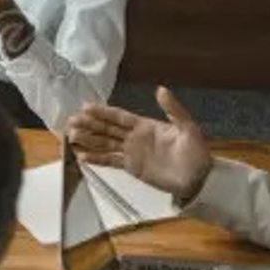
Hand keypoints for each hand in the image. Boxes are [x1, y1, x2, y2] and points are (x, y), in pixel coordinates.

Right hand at [66, 86, 212, 200]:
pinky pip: (110, 161)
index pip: (119, 116)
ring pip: (105, 143)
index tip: (86, 107)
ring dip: (88, 140)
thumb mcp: (188, 128)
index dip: (103, 112)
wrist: (199, 179)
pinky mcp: (132, 167)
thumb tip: (161, 90)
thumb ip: (173, 109)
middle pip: (107, 129)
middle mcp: (135, 137)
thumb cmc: (196, 153)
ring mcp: (132, 152)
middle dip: (89, 124)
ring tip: (70, 136)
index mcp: (146, 125)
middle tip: (71, 120)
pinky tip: (83, 156)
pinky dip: (97, 158)